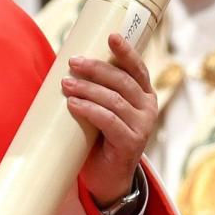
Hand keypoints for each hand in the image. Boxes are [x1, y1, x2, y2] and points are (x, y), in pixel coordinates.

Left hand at [62, 33, 158, 207]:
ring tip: (66, 84)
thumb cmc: (99, 137)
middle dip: (96, 68)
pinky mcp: (131, 143)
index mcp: (143, 95)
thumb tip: (66, 64)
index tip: (111, 36)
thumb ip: (95, 89)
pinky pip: (109, 121)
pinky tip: (73, 104)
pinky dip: (89, 109)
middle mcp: (148, 108)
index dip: (125, 51)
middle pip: (122, 81)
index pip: (137, 68)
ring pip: (114, 100)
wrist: (106, 178)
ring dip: (88, 89)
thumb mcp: (101, 108)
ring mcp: (142, 127)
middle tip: (73, 62)